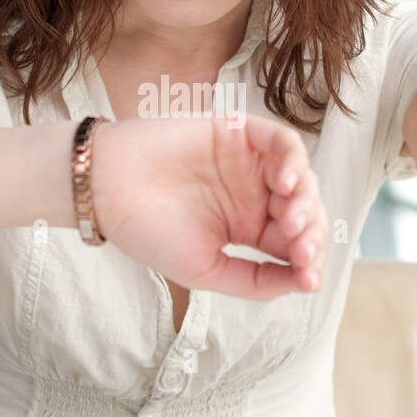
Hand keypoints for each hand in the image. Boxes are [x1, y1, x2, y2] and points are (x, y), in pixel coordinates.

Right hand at [90, 115, 326, 300]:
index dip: (308, 261)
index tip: (309, 279)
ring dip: (305, 200)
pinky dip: (292, 159)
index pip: (294, 243)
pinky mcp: (237, 132)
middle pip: (304, 210)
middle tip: (301, 251)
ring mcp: (247, 162)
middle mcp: (253, 193)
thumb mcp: (206, 271)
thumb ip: (255, 281)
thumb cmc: (148, 232)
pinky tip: (284, 183)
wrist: (106, 190)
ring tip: (290, 222)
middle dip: (310, 233)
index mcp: (248, 227)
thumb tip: (305, 284)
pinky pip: (281, 140)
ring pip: (300, 177)